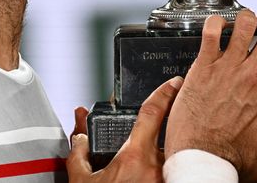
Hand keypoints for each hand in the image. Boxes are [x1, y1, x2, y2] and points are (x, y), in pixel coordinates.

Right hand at [67, 76, 182, 182]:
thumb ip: (79, 157)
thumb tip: (81, 139)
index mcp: (135, 158)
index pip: (152, 113)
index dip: (163, 93)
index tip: (173, 82)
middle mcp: (158, 167)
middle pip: (166, 134)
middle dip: (163, 129)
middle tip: (156, 132)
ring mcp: (169, 178)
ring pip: (171, 153)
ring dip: (163, 153)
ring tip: (148, 165)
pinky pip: (177, 169)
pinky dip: (169, 166)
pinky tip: (158, 172)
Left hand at [165, 10, 256, 182]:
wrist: (204, 164)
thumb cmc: (236, 164)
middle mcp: (255, 74)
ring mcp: (229, 68)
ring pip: (245, 23)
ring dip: (246, 19)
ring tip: (243, 25)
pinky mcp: (204, 68)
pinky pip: (211, 30)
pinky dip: (216, 22)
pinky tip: (217, 28)